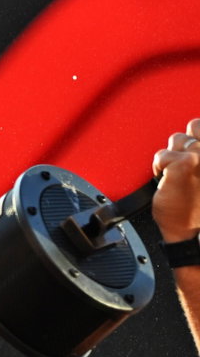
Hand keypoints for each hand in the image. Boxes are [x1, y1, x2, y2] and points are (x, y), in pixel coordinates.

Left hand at [153, 119, 199, 243]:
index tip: (192, 153)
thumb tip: (193, 134)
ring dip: (172, 155)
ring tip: (176, 174)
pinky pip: (162, 155)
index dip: (196, 135)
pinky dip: (160, 167)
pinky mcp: (183, 165)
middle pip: (193, 127)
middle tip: (184, 164)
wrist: (194, 229)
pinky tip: (166, 180)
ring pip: (176, 139)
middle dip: (185, 143)